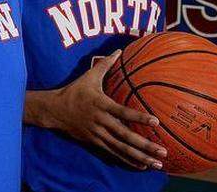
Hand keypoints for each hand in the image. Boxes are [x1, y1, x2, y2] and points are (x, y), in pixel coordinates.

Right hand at [49, 51, 166, 170]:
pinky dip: (128, 160)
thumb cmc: (74, 91)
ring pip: (121, 148)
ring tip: (157, 164)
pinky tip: (142, 166)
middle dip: (145, 144)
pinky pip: (113, 153)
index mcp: (101, 104)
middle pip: (125, 135)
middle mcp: (101, 121)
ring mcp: (97, 133)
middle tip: (163, 150)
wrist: (54, 110)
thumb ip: (105, 65)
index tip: (156, 121)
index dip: (139, 117)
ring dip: (140, 156)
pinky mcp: (94, 142)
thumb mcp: (88, 76)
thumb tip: (119, 50)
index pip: (123, 112)